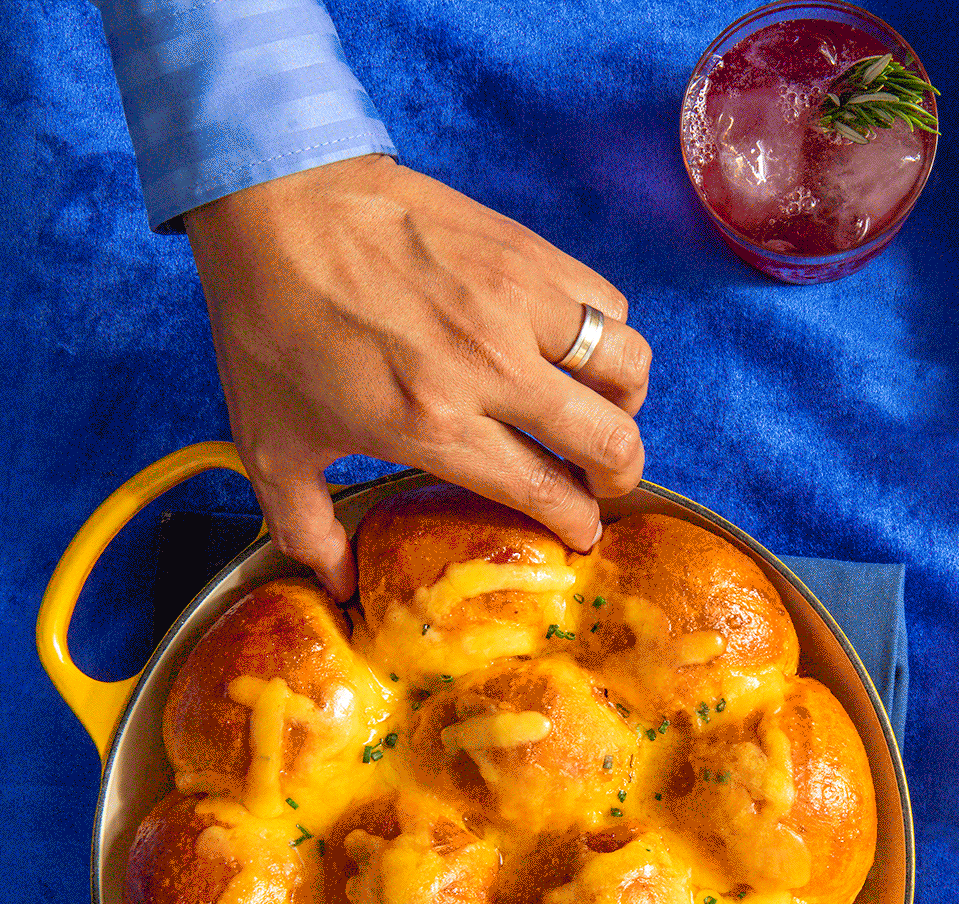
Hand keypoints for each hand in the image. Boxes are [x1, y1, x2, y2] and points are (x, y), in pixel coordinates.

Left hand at [183, 155, 651, 600]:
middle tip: (603, 481)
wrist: (274, 202)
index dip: (577, 522)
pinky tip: (577, 348)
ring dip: (626, 403)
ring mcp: (516, 302)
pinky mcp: (525, 251)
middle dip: (620, 476)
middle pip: (610, 439)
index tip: (580, 530)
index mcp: (434, 425)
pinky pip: (608, 302)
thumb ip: (307, 527)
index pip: (546, 489)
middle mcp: (490, 368)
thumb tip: (339, 584)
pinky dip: (609, 335)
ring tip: (600, 412)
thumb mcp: (272, 445)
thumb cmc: (269, 324)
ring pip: (628, 366)